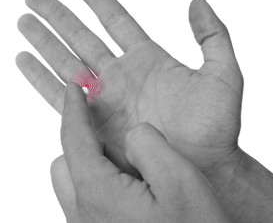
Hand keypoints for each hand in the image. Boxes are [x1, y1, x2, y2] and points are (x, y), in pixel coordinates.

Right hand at [16, 0, 242, 174]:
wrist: (205, 165)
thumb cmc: (216, 126)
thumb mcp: (223, 73)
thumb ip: (212, 35)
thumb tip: (198, 1)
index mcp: (149, 59)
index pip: (116, 20)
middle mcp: (123, 76)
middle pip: (83, 37)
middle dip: (58, 16)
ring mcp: (107, 99)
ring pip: (66, 62)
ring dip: (44, 42)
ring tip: (23, 22)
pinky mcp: (96, 124)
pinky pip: (61, 98)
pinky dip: (41, 80)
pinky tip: (25, 62)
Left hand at [52, 83, 228, 222]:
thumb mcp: (180, 181)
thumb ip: (149, 145)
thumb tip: (132, 132)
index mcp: (99, 195)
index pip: (73, 138)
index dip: (74, 107)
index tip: (76, 87)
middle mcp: (84, 214)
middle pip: (67, 162)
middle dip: (86, 142)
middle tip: (117, 138)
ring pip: (75, 181)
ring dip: (93, 163)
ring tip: (128, 165)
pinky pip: (87, 198)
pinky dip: (101, 181)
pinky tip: (132, 187)